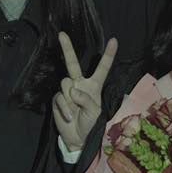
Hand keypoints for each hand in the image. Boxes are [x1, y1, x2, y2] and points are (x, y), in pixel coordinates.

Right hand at [52, 33, 117, 153]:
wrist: (77, 139)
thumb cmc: (91, 124)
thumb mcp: (95, 112)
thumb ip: (86, 99)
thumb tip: (72, 90)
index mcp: (94, 86)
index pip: (102, 68)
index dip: (108, 55)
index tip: (114, 40)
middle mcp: (80, 84)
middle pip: (72, 63)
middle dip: (67, 48)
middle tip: (62, 34)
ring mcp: (67, 91)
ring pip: (65, 83)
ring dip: (70, 99)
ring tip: (75, 112)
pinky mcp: (57, 99)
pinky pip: (59, 97)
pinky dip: (64, 108)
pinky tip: (69, 116)